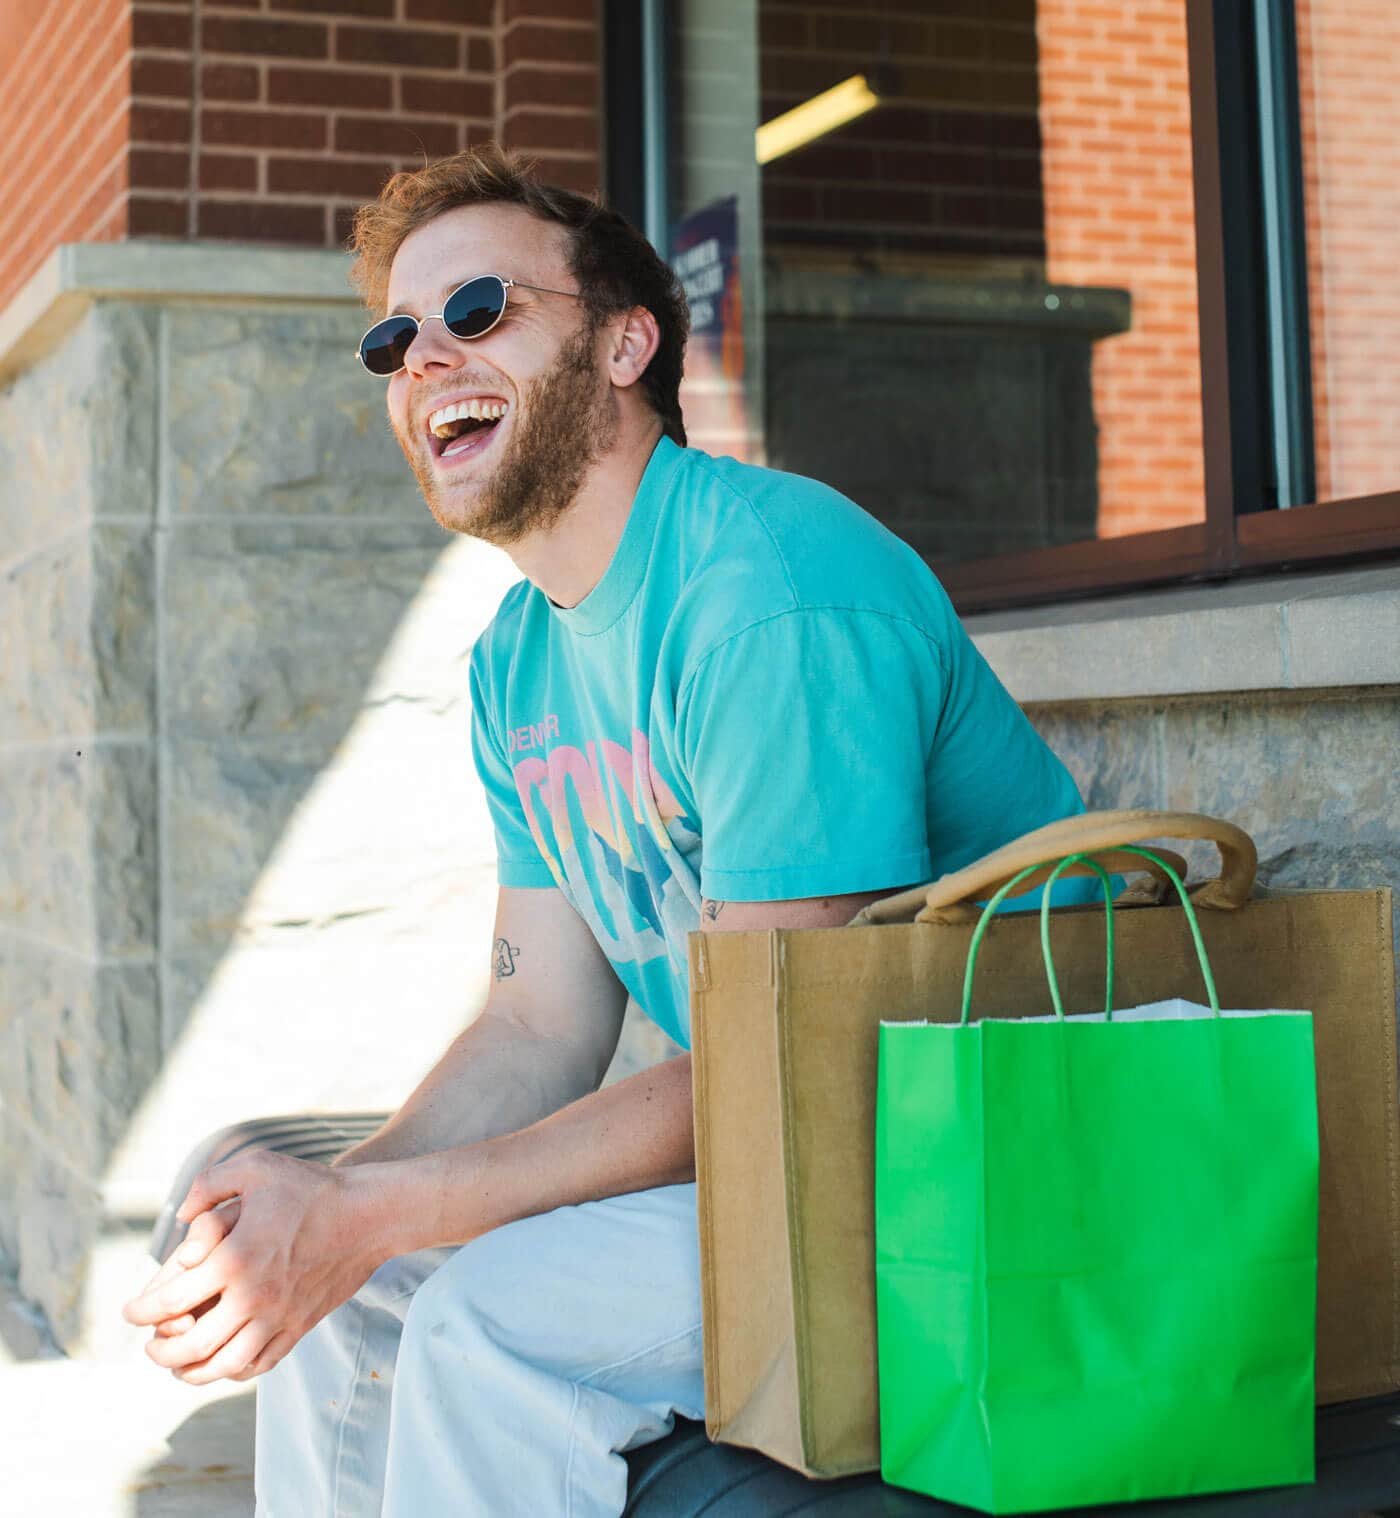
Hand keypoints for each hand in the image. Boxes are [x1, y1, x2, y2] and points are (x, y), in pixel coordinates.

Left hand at [122, 1149, 387, 1384]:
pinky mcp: (300, 1326)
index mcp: (234, 1258)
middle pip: (189, 1345)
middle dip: (158, 1350)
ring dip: (191, 1371)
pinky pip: (258, 1364)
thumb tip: (179, 1217)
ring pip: (223, 1365)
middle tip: (148, 1343)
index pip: (170, 1300)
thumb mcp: (256, 1168)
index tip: (130, 1311)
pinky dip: (231, 1371)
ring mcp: (278, 1316)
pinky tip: (221, 1362)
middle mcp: (253, 1296)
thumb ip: (208, 1185)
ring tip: (177, 1364)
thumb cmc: (312, 1187)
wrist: (370, 1215)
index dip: (141, 1311)